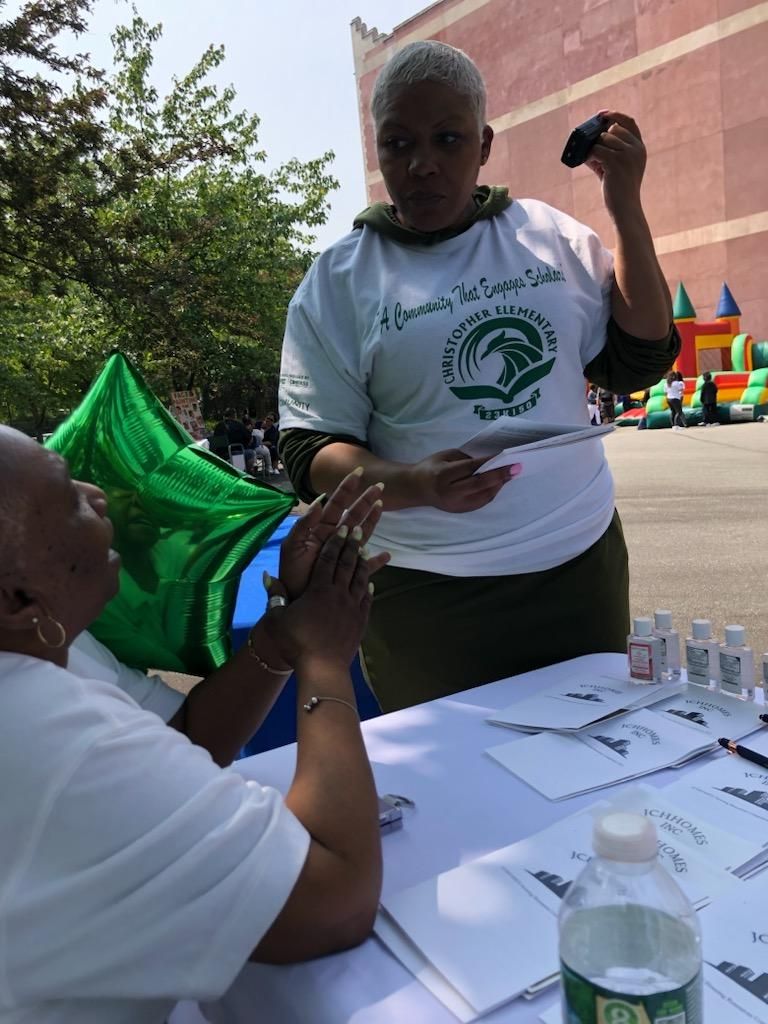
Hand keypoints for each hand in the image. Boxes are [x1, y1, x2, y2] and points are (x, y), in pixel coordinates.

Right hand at [264, 525, 375, 671]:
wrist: (322, 668)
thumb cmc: (296, 643)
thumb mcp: (277, 619)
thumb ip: (274, 596)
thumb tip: (267, 575)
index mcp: (319, 589)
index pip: (328, 560)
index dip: (335, 543)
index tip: (341, 529)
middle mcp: (339, 594)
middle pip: (347, 564)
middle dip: (351, 545)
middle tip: (355, 530)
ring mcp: (352, 607)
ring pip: (360, 578)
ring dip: (362, 563)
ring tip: (364, 550)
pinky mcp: (360, 621)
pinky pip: (366, 599)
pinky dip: (368, 587)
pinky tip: (370, 582)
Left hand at [279, 469, 389, 600]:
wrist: (293, 599)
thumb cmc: (291, 574)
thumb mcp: (292, 546)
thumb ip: (304, 524)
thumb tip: (319, 501)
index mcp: (320, 529)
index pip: (336, 504)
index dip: (346, 488)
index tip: (358, 473)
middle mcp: (334, 538)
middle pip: (353, 515)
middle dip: (365, 500)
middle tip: (380, 486)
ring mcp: (343, 554)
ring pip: (362, 533)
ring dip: (372, 521)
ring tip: (382, 507)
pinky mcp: (349, 572)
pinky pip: (366, 566)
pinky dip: (376, 562)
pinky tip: (387, 556)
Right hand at [408, 448, 520, 512]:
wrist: (416, 488)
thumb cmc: (431, 467)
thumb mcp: (446, 456)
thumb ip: (467, 459)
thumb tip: (490, 462)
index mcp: (443, 475)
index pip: (471, 468)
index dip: (491, 463)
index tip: (508, 458)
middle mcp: (449, 492)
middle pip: (479, 484)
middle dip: (500, 476)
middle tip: (517, 468)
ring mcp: (455, 505)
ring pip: (483, 496)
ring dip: (499, 485)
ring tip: (510, 474)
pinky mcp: (460, 511)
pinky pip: (481, 502)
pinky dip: (492, 492)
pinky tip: (498, 484)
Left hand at [586, 111, 645, 220]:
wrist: (625, 209)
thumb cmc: (620, 191)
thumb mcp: (617, 168)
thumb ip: (607, 153)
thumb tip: (588, 144)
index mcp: (640, 148)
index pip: (629, 122)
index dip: (615, 115)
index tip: (602, 114)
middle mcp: (636, 148)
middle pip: (612, 130)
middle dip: (599, 139)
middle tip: (594, 154)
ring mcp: (627, 154)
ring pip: (602, 139)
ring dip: (594, 148)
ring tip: (593, 162)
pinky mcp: (615, 162)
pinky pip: (596, 149)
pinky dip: (589, 155)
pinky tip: (588, 163)